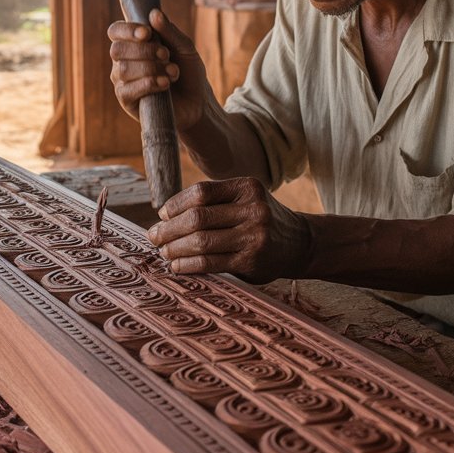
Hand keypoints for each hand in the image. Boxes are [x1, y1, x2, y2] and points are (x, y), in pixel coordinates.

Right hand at [107, 9, 210, 130]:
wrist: (197, 102)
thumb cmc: (188, 72)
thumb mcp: (185, 48)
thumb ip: (169, 31)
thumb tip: (153, 13)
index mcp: (133, 44)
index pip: (116, 32)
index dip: (127, 30)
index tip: (147, 33)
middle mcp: (123, 61)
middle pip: (117, 49)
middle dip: (144, 50)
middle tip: (166, 55)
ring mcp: (123, 82)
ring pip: (123, 69)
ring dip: (151, 68)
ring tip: (173, 72)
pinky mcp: (127, 101)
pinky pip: (127, 90)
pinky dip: (147, 84)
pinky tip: (165, 84)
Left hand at [146, 178, 311, 283]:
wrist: (300, 243)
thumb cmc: (261, 219)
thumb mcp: (246, 199)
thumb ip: (215, 202)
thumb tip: (166, 216)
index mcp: (247, 187)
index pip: (201, 192)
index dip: (176, 204)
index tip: (162, 215)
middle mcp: (253, 209)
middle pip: (198, 218)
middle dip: (169, 229)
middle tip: (154, 237)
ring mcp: (254, 236)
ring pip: (202, 242)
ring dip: (175, 248)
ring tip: (164, 252)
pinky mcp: (251, 261)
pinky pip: (211, 263)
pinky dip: (188, 265)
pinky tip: (177, 265)